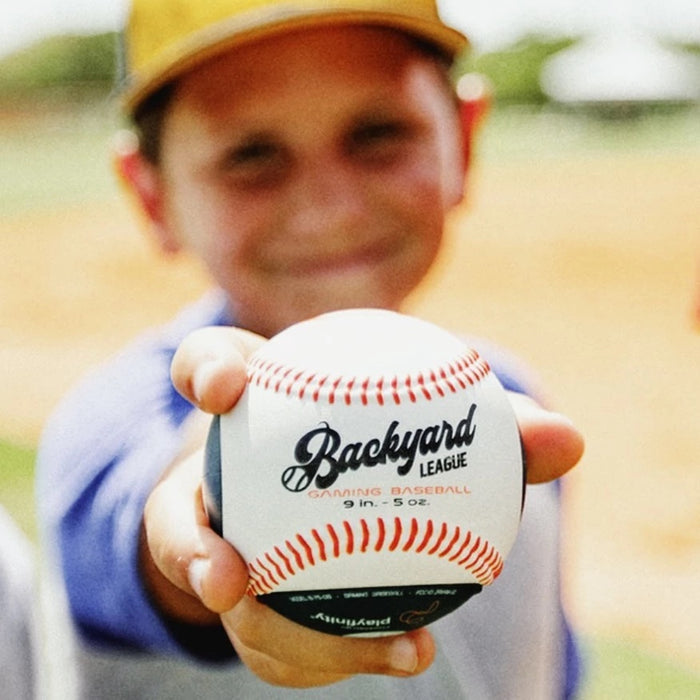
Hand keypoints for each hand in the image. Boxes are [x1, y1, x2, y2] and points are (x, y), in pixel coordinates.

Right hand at [142, 326, 583, 686]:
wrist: (335, 488)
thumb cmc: (386, 441)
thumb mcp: (435, 421)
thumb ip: (496, 430)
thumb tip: (570, 440)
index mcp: (253, 406)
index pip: (205, 368)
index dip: (206, 373)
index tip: (228, 389)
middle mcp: (217, 478)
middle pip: (179, 516)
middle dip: (191, 548)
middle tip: (232, 575)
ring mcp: (220, 542)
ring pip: (224, 594)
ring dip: (270, 629)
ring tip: (371, 645)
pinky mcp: (247, 598)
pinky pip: (273, 635)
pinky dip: (335, 650)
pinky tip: (411, 650)